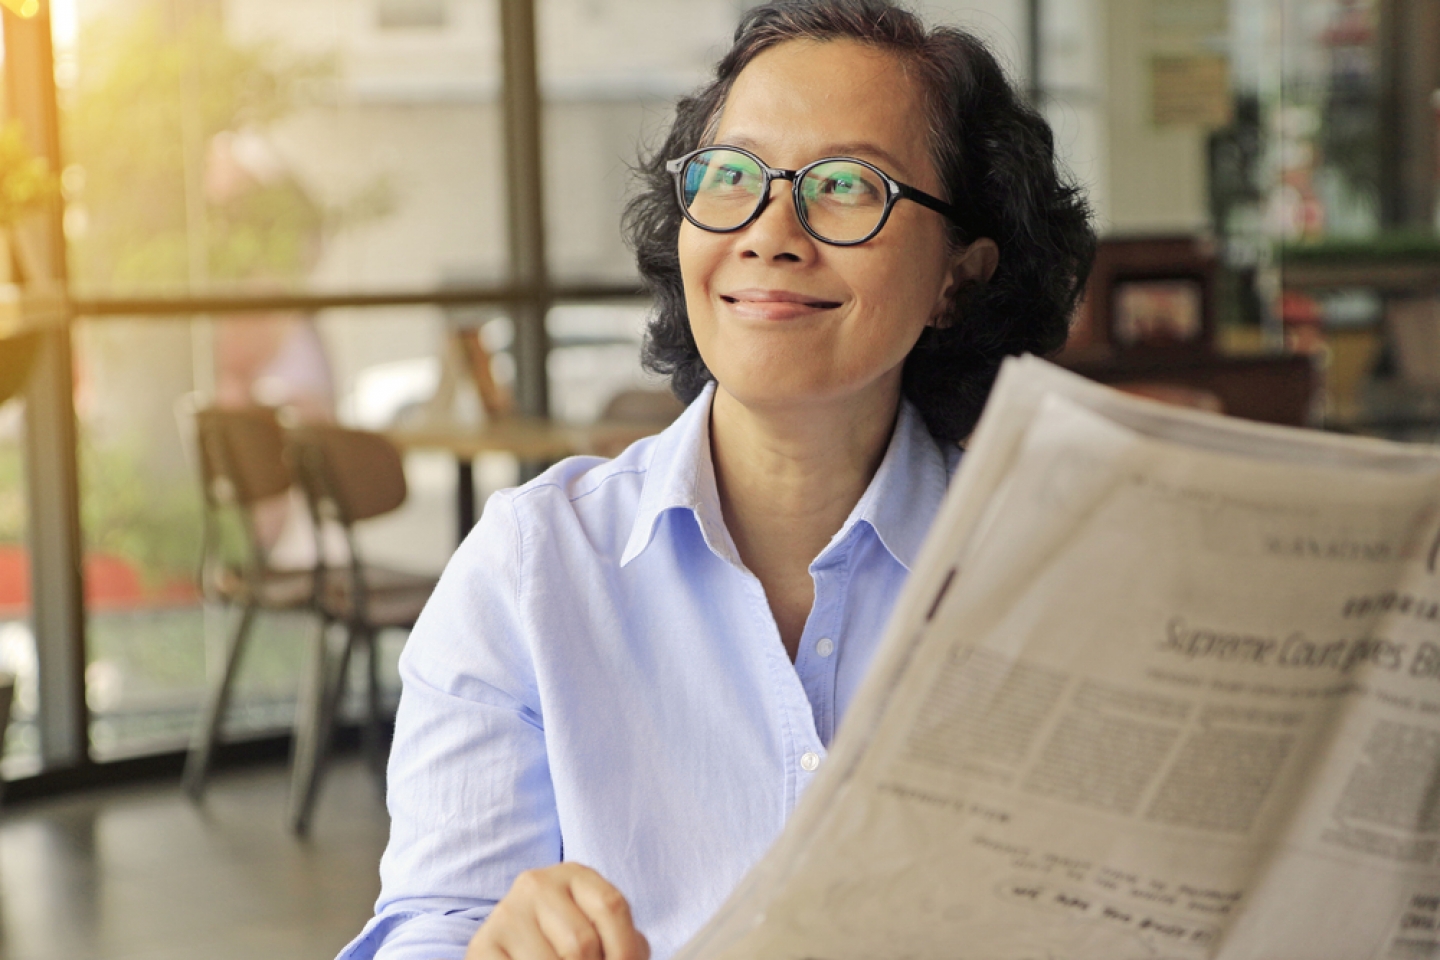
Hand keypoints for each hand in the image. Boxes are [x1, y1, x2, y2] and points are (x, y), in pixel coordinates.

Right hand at [466, 863, 650, 959]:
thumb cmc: (569, 945)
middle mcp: (536, 884)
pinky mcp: (482, 945)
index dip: (626, 949)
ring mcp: (506, 914)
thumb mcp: (602, 934)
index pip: (611, 906)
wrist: (519, 946)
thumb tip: (636, 958)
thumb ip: (626, 944)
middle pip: (581, 943)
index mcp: (575, 875)